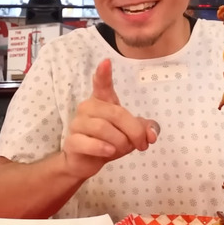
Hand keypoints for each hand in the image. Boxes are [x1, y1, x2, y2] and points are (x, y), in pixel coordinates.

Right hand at [62, 59, 158, 178]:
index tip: (106, 62)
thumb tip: (152, 134)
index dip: (104, 74)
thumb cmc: (108, 142)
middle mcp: (88, 108)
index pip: (102, 84)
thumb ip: (143, 129)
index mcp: (102, 101)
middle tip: (141, 144)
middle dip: (134, 131)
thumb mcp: (130, 134)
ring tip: (121, 149)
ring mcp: (77, 124)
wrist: (85, 162)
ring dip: (120, 142)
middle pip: (116, 113)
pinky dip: (102, 148)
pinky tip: (109, 151)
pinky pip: (88, 142)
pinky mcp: (72, 141)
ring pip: (103, 128)